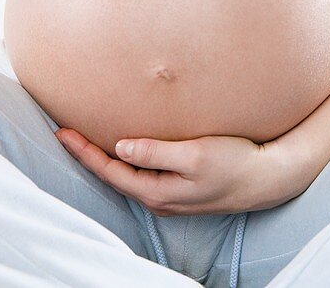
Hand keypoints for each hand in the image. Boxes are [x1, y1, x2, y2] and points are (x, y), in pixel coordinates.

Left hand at [54, 127, 319, 215]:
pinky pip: (143, 175)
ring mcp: (170, 196)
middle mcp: (159, 198)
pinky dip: (126, 161)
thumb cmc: (234, 162)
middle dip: (88, 155)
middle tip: (64, 132)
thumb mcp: (195, 153)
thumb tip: (120, 148)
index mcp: (157, 191)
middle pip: (113, 176)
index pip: (109, 171)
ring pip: (127, 176)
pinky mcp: (181, 188)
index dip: (84, 152)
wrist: (268, 178)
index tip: (62, 132)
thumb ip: (156, 152)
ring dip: (105, 158)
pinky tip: (124, 147)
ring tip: (86, 137)